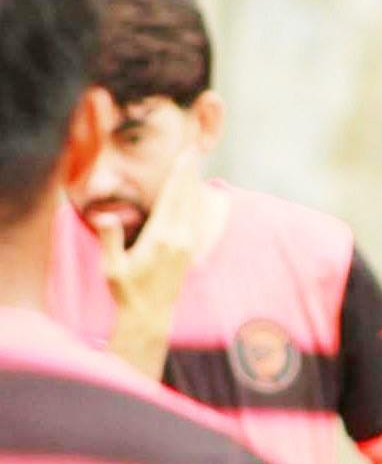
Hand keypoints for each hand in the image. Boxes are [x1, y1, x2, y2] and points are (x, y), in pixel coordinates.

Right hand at [91, 148, 201, 378]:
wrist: (149, 316)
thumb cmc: (127, 291)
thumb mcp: (112, 267)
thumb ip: (110, 239)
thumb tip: (104, 217)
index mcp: (161, 237)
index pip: (172, 196)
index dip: (179, 173)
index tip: (185, 153)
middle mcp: (179, 237)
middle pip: (186, 195)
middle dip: (189, 170)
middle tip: (194, 147)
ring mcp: (188, 243)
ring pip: (194, 204)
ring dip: (193, 181)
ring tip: (194, 161)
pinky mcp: (190, 249)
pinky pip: (195, 217)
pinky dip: (195, 199)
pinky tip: (194, 190)